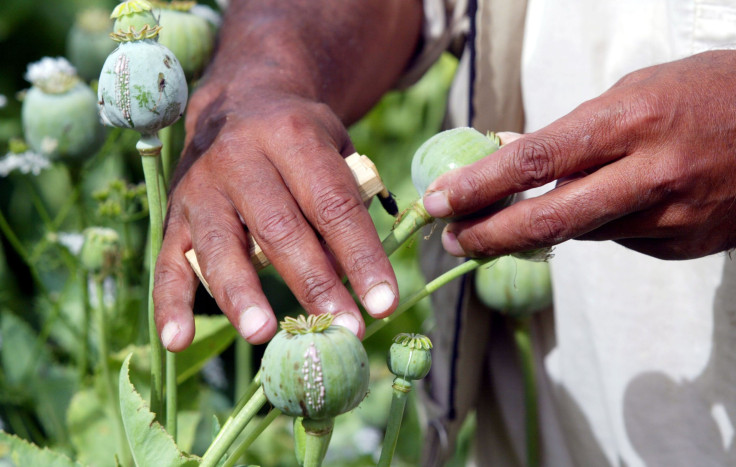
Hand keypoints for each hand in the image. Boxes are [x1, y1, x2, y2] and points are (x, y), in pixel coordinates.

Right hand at [152, 83, 397, 349]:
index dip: (362, 256)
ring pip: (221, 246)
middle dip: (314, 284)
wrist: (237, 103)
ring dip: (243, 295)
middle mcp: (240, 158)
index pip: (333, 204)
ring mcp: (200, 188)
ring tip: (264, 334)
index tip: (383, 303)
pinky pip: (167, 262)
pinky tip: (178, 339)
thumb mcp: (334, 150)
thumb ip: (345, 203)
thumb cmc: (299, 139)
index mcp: (292, 136)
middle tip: (343, 329)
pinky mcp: (173, 216)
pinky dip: (170, 304)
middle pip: (280, 229)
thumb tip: (352, 276)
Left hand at [422, 50, 735, 259]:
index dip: (478, 187)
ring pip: (580, 235)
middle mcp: (651, 174)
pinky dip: (595, 226)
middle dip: (489, 236)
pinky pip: (619, 239)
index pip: (534, 161)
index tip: (438, 202)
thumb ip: (569, 130)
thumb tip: (506, 153)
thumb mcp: (633, 90)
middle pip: (548, 220)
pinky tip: (602, 205)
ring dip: (537, 231)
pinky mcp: (686, 244)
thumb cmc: (705, 93)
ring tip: (508, 220)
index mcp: (631, 121)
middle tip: (452, 241)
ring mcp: (672, 216)